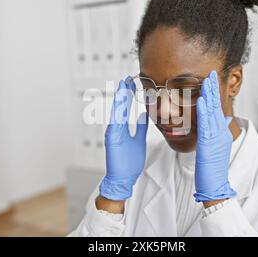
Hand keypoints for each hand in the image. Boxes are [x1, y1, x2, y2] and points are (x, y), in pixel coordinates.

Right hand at [99, 77, 148, 200]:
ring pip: (116, 112)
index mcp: (122, 128)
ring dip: (120, 98)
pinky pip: (115, 123)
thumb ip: (140, 127)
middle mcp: (116, 128)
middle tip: (128, 78)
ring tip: (123, 85)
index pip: (125, 107)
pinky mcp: (112, 139)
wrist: (123, 179)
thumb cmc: (128, 162)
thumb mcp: (138, 140)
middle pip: (119, 106)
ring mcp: (112, 133)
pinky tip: (120, 103)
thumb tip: (145, 115)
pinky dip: (117, 112)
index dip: (129, 94)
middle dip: (124, 92)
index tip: (132, 82)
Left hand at [194, 71, 236, 202]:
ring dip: (210, 95)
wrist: (215, 185)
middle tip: (211, 73)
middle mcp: (221, 133)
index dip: (215, 93)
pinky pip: (207, 124)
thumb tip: (225, 119)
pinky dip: (205, 111)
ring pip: (213, 112)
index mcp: (221, 133)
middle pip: (217, 106)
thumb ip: (219, 132)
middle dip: (213, 89)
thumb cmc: (212, 169)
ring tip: (207, 81)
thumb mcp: (217, 147)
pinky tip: (203, 100)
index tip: (211, 80)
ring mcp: (216, 137)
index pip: (217, 109)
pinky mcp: (210, 143)